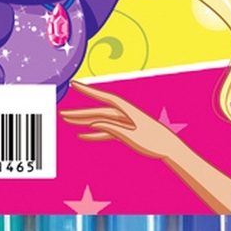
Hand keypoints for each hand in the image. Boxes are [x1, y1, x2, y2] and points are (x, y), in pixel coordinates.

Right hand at [60, 81, 186, 161]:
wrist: (168, 147)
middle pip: (98, 111)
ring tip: (68, 121)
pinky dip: (94, 133)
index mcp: (127, 109)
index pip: (104, 97)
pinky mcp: (124, 132)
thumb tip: (93, 122)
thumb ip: (112, 128)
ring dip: (84, 121)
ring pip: (100, 120)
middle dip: (80, 112)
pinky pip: (106, 131)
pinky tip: (82, 136)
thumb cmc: (153, 141)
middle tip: (62, 113)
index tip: (74, 83)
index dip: (88, 91)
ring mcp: (123, 122)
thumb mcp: (132, 136)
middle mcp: (123, 113)